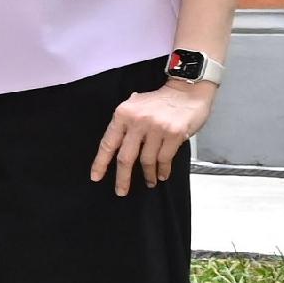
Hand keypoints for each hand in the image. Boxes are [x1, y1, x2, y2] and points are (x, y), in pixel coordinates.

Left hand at [91, 77, 214, 193]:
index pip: (108, 143)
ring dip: (147, 175)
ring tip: (149, 181)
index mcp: (123, 114)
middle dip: (122, 178)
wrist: (187, 91)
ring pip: (146, 161)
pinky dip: (162, 170)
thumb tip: (116, 145)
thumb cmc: (160, 100)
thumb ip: (125, 123)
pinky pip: (164, 159)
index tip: (96, 177)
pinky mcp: (174, 134)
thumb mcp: (135, 105)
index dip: (101, 162)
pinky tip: (161, 175)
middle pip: (125, 157)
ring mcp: (157, 128)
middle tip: (121, 191)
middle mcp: (138, 121)